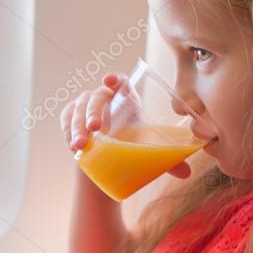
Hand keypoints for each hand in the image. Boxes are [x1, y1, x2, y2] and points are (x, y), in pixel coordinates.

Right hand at [59, 74, 191, 179]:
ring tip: (79, 145)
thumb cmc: (130, 143)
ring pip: (77, 110)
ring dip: (76, 127)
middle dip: (92, 112)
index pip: (120, 81)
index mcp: (125, 98)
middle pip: (96, 97)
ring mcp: (84, 106)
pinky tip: (70, 144)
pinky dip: (66, 131)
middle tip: (94, 128)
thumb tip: (186, 173)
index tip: (109, 80)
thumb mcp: (146, 148)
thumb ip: (167, 159)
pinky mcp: (70, 116)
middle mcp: (104, 98)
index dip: (115, 78)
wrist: (106, 152)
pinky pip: (66, 119)